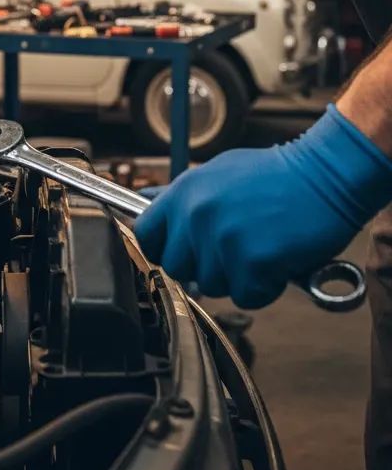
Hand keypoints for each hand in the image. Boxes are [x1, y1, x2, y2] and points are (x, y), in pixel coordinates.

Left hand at [133, 105, 391, 307]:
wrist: (324, 175)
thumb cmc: (274, 176)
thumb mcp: (216, 172)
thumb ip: (183, 196)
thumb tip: (148, 202)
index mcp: (183, 192)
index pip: (146, 234)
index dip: (162, 249)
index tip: (181, 252)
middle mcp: (195, 215)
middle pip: (176, 267)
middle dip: (202, 267)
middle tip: (232, 252)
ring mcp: (222, 238)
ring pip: (211, 285)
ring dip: (236, 277)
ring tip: (259, 249)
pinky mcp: (252, 261)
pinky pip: (246, 296)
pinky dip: (263, 288)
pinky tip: (276, 263)